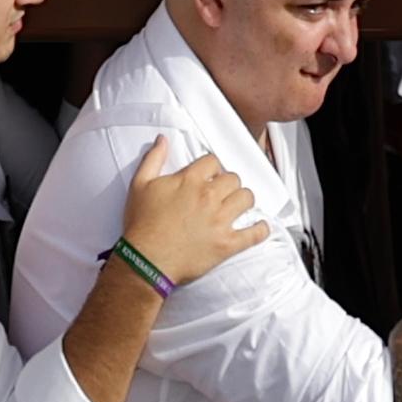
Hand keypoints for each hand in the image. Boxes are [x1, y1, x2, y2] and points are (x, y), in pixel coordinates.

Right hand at [117, 139, 270, 283]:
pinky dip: (260, 230)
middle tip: (221, 192)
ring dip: (243, 200)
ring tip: (237, 205)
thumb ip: (153, 159)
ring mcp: (220, 221)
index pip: (213, 161)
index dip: (211, 167)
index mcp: (190, 180)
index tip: (209, 176)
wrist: (145, 260)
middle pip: (233, 178)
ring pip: (246, 199)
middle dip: (228, 183)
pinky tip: (260, 226)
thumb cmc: (141, 223)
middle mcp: (208, 197)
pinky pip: (254, 234)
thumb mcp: (140, 185)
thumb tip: (163, 140)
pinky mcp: (226, 244)